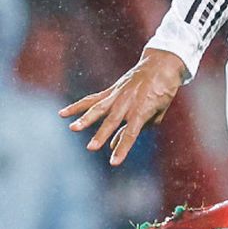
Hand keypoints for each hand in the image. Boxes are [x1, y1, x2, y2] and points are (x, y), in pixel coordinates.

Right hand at [59, 48, 186, 166]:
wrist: (160, 66)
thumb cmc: (163, 92)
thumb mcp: (158, 112)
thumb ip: (141, 127)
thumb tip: (118, 141)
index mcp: (142, 110)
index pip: (130, 134)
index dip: (122, 148)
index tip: (114, 162)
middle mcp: (127, 103)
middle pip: (112, 121)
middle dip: (101, 135)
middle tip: (91, 148)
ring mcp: (117, 95)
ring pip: (98, 108)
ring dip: (85, 119)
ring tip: (73, 128)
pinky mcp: (110, 91)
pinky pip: (92, 100)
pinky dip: (77, 106)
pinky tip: (63, 113)